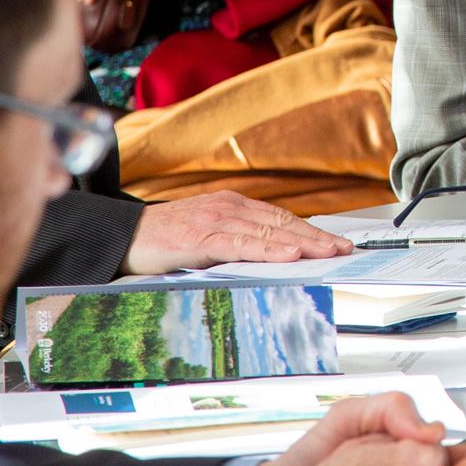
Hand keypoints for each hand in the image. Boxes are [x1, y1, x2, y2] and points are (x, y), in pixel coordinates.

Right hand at [120, 190, 353, 274]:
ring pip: (267, 231)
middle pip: (282, 222)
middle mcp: (229, 207)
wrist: (121, 237)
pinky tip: (289, 255)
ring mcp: (215, 219)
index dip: (311, 231)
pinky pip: (241, 243)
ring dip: (301, 242)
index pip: (281, 218)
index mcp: (233, 206)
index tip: (336, 243)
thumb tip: (270, 259)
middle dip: (316, 237)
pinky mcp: (200, 236)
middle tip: (344, 249)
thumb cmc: (164, 240)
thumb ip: (236, 243)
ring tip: (327, 252)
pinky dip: (268, 249)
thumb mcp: (207, 238)